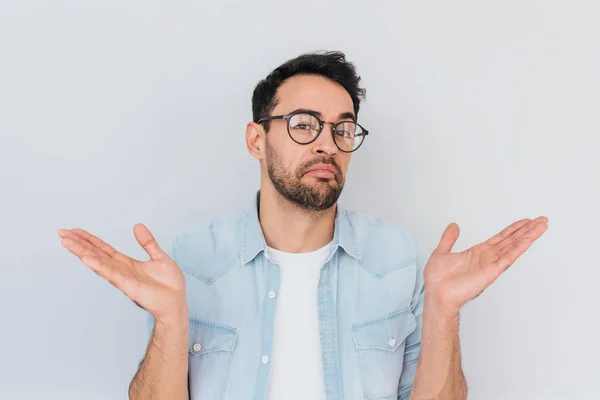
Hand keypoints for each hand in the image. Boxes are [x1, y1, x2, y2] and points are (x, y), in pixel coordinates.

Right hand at [59, 224, 186, 323]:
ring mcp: (123, 278)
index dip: (89, 240)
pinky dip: (99, 266)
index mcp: (127, 263)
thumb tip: (138, 226)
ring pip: (99, 263)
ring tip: (67, 243)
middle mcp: (121, 270)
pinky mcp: (129, 286)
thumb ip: (148, 242)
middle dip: (79, 244)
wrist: (177, 303)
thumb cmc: (169, 285)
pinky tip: (86, 259)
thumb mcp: (159, 257)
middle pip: (96, 254)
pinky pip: (111, 274)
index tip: (74, 231)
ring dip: (83, 253)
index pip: (104, 249)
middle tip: (62, 234)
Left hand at [424, 216, 548, 311]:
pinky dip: (518, 248)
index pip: (500, 238)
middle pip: (511, 241)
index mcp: (477, 253)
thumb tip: (453, 226)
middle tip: (541, 220)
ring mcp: (490, 265)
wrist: (436, 294)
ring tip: (541, 226)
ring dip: (528, 236)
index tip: (525, 222)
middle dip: (526, 230)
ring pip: (513, 247)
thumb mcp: (442, 252)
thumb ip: (449, 239)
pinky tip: (528, 240)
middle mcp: (487, 258)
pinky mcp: (491, 272)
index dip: (513, 229)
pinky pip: (507, 258)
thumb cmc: (437, 280)